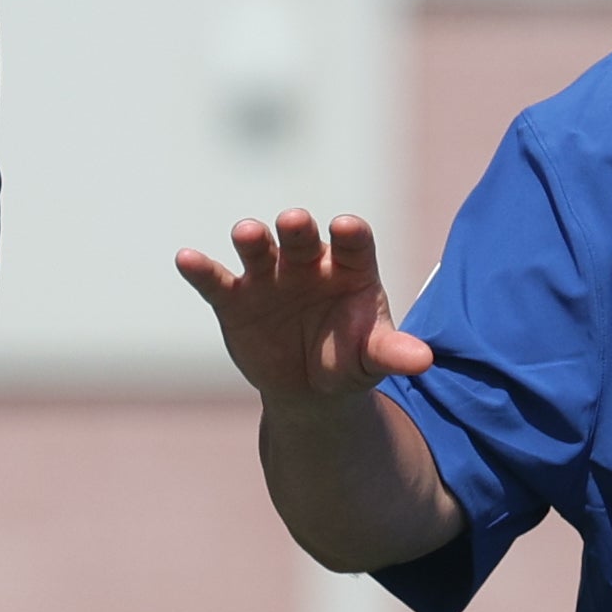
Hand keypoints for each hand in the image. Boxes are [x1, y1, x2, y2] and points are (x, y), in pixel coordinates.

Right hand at [174, 210, 434, 405]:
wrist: (311, 389)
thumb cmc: (350, 358)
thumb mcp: (373, 357)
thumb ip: (393, 353)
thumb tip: (425, 360)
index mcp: (349, 266)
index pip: (352, 243)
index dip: (349, 234)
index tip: (346, 228)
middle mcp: (307, 261)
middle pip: (301, 237)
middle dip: (297, 229)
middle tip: (293, 222)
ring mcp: (269, 276)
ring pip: (259, 250)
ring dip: (252, 239)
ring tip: (248, 234)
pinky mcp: (235, 299)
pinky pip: (216, 281)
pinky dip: (201, 270)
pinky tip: (186, 259)